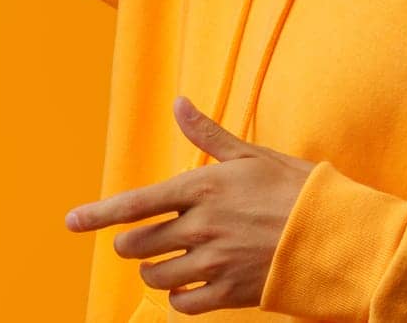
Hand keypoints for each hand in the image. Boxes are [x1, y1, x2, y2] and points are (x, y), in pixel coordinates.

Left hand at [63, 96, 316, 315]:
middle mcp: (201, 227)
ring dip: (153, 271)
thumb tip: (179, 103)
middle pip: (137, 244)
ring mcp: (214, 263)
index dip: (97, 214)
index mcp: (202, 188)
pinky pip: (183, 304)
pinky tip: (191, 284)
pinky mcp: (230, 294)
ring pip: (155, 277)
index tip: (70, 222)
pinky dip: (179, 297)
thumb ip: (207, 134)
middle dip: (130, 243)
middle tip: (139, 240)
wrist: (337, 235)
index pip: (135, 204)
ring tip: (166, 262)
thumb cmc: (295, 189)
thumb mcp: (251, 155)